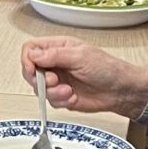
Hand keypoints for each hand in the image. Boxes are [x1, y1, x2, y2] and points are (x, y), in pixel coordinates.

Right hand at [18, 37, 147, 118]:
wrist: (120, 91)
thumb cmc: (107, 69)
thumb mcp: (81, 56)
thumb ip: (55, 55)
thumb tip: (34, 55)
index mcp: (58, 47)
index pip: (31, 48)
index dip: (27, 59)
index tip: (32, 68)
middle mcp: (55, 63)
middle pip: (30, 70)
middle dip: (40, 79)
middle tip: (54, 80)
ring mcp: (57, 81)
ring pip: (38, 89)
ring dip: (53, 93)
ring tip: (68, 91)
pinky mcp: (61, 96)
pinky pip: (50, 101)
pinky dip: (61, 101)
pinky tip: (73, 97)